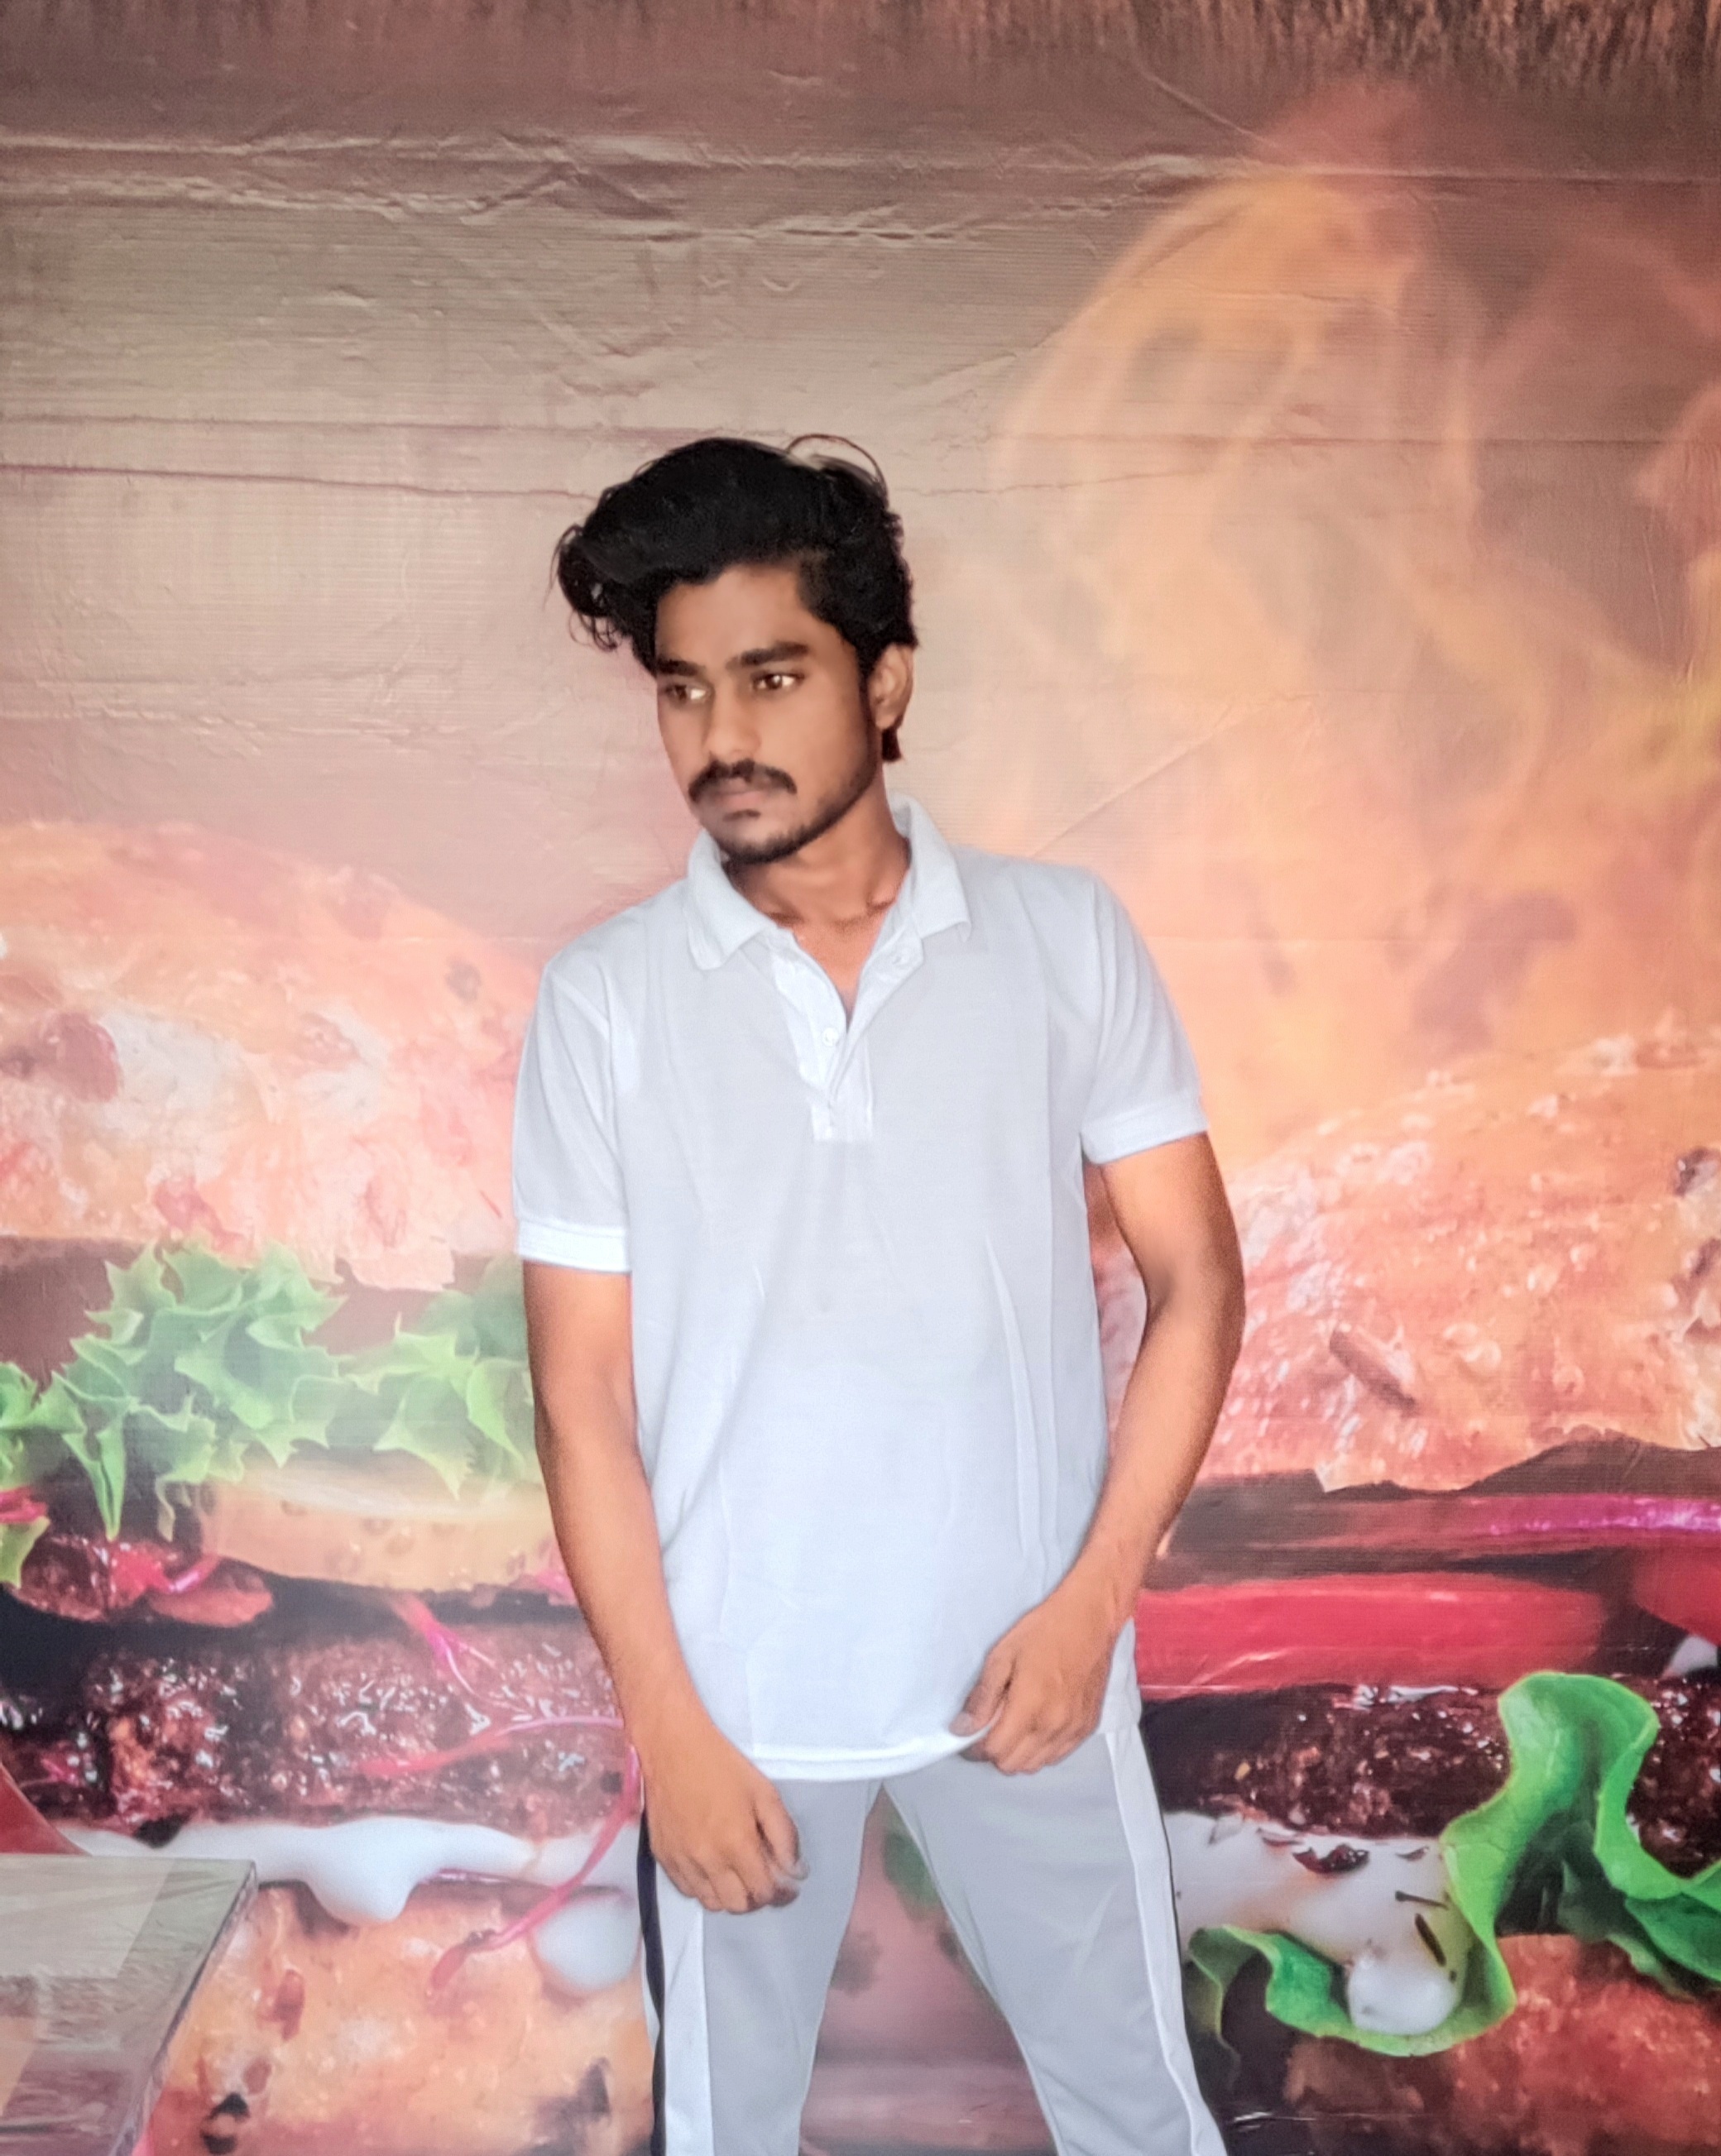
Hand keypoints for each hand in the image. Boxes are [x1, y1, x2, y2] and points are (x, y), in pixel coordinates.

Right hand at [634, 1709, 804, 1913]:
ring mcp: (682, 1862)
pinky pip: (688, 1891)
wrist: (672, 1748)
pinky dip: (704, 1887)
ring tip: (737, 1873)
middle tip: (762, 1877)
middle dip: (756, 1896)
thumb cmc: (722, 1765)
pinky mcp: (663, 1858)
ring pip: (712, 1903)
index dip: (781, 1893)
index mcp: (736, 1843)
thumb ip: (784, 1836)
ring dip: (730, 1895)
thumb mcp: (764, 1793)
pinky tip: (712, 1867)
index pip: (764, 1892)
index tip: (787, 1885)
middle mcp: (708, 1860)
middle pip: (738, 1905)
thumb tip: (795, 1872)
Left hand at [951, 1575, 1120, 1774]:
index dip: (975, 1748)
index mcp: (1030, 1708)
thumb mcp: (1002, 1655)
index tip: (969, 1736)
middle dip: (995, 1752)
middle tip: (988, 1731)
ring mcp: (1074, 1729)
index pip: (995, 1751)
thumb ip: (983, 1697)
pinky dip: (1041, 1750)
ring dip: (1018, 1754)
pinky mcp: (1088, 1727)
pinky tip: (1036, 1727)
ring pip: (1036, 1765)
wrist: (1090, 1619)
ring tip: (1012, 1728)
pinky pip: (1058, 1756)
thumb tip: (962, 1728)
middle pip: (1014, 1765)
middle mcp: (1054, 1726)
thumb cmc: (1045, 1631)